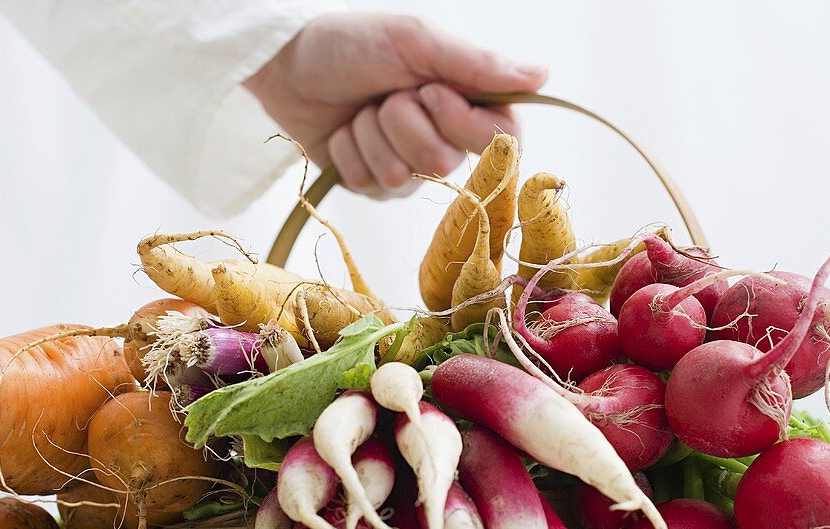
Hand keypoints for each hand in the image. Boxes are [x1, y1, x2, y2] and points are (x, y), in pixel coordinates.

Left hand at [244, 12, 546, 197]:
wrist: (286, 63)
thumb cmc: (351, 42)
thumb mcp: (415, 41)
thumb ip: (477, 64)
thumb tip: (543, 75)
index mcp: (465, 98)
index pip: (503, 138)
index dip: (464, 124)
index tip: (429, 92)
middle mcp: (443, 135)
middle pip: (446, 161)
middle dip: (404, 123)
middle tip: (385, 95)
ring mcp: (407, 164)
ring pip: (404, 176)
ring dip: (372, 136)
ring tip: (360, 109)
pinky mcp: (373, 183)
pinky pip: (369, 185)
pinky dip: (348, 152)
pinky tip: (342, 131)